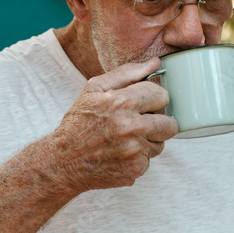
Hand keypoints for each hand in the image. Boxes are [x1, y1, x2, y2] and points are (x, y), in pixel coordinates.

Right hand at [47, 57, 176, 193]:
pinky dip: (138, 157)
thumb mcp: (94, 90)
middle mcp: (131, 127)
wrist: (64, 162)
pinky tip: (120, 154)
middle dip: (157, 122)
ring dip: (147, 141)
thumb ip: (126, 73)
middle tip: (138, 124)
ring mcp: (135, 150)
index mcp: (122, 102)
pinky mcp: (136, 169)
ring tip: (125, 140)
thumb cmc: (78, 123)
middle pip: (170, 123)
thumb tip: (155, 63)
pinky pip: (149, 160)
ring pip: (161, 143)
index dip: (151, 99)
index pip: (161, 95)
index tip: (141, 105)